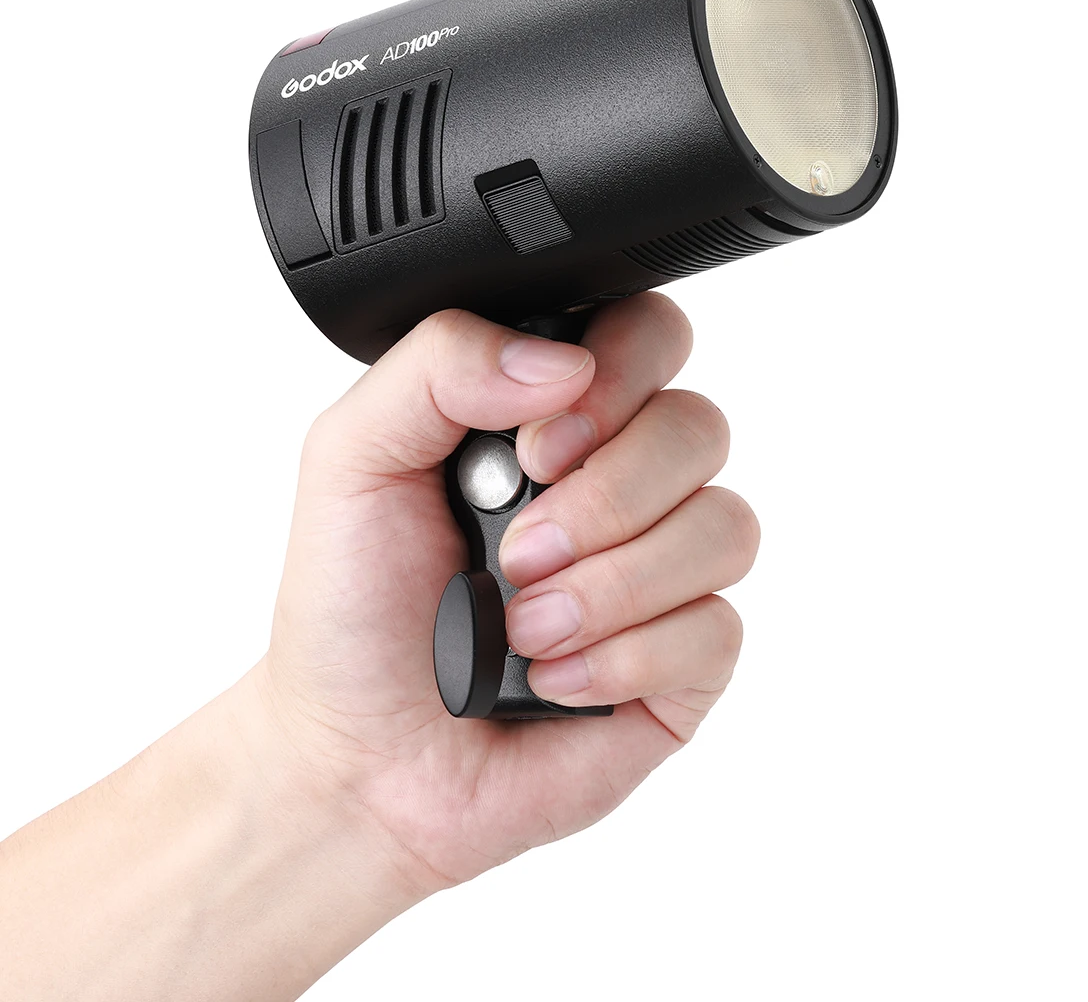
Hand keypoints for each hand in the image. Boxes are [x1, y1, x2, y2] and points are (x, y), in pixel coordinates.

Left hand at [260, 294, 758, 895]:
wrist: (358, 760)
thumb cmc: (352, 608)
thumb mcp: (353, 458)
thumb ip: (439, 367)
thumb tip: (562, 361)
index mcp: (553, 417)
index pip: (649, 336)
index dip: (620, 375)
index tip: (539, 448)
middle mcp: (620, 483)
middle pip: (700, 427)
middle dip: (609, 495)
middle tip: (519, 551)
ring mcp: (660, 574)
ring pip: (725, 527)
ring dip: (614, 585)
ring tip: (526, 628)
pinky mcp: (683, 663)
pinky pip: (718, 628)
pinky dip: (627, 657)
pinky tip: (555, 680)